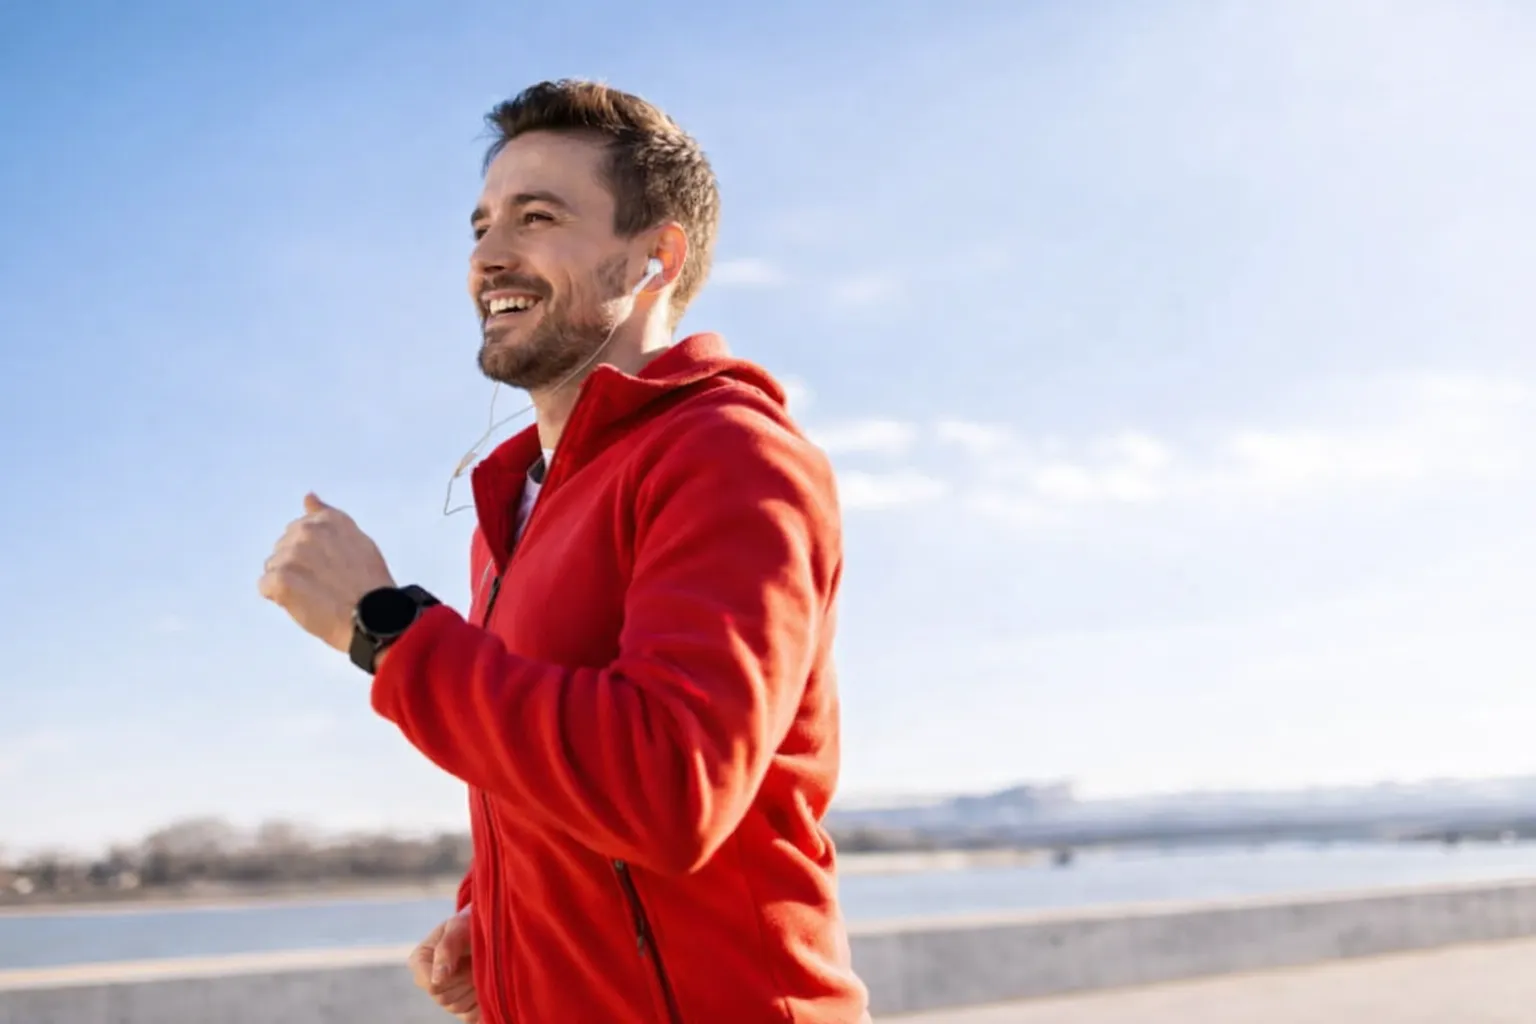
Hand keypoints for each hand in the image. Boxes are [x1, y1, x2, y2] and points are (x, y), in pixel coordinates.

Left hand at [258, 493, 395, 653]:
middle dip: (297, 564)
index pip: (300, 530)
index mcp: (328, 520)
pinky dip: (279, 597)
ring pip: (273, 566)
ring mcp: (292, 554)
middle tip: (323, 584)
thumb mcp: (357, 540)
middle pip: (284, 547)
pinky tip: (302, 603)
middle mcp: (307, 531)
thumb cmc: (371, 583)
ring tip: (315, 595)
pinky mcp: (280, 579)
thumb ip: (328, 517)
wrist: (374, 617)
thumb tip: (309, 497)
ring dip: (287, 581)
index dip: (312, 552)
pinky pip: (266, 586)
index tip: (328, 567)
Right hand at [409, 908, 478, 1020]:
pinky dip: (483, 999)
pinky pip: (472, 1014)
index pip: (431, 985)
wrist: (492, 928)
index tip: (464, 958)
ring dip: (475, 987)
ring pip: (457, 1008)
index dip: (451, 975)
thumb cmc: (472, 922)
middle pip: (443, 998)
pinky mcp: (464, 1009)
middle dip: (465, 978)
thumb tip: (436, 980)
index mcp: (420, 961)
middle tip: (477, 958)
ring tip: (480, 966)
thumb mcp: (459, 925)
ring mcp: (447, 997)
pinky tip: (486, 980)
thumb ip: (446, 948)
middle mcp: (430, 982)